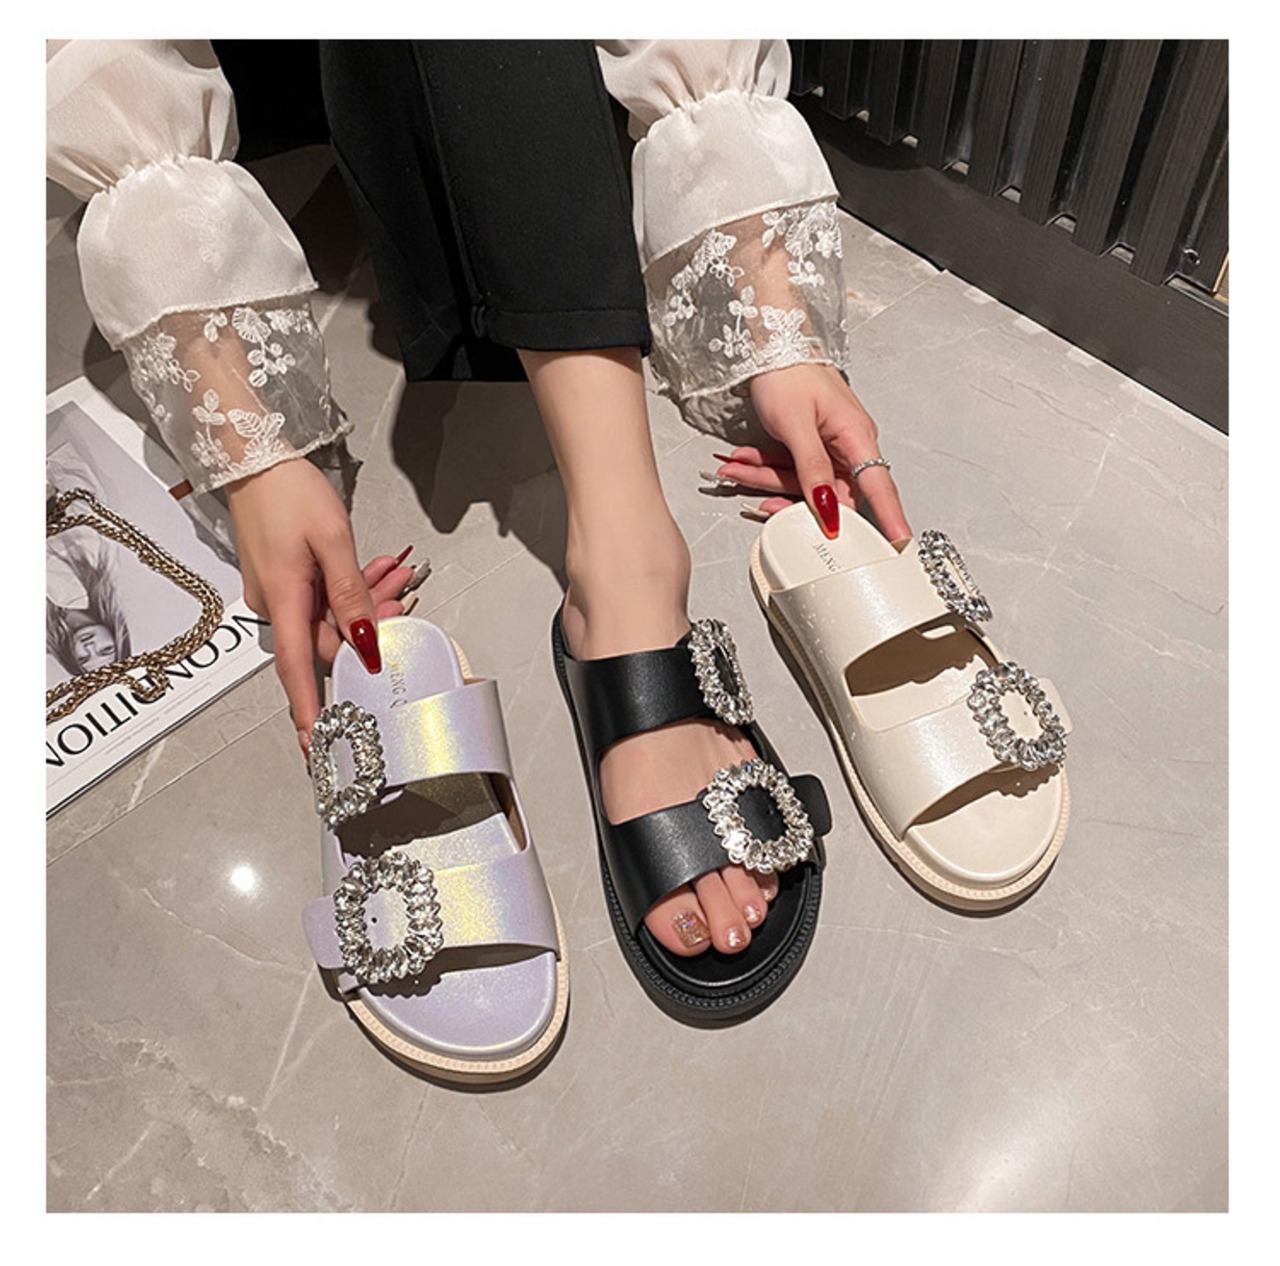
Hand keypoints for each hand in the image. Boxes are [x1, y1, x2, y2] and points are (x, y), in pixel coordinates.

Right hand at [225, 459, 412, 756]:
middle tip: (404, 593)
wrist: (254, 457)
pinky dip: (350, 588)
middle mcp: (275, 603)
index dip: (311, 710)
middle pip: (329, 638)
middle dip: (370, 625)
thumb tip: (364, 640)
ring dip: (365, 601)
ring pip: (331, 615)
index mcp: (283, 599)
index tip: (319, 745)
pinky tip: (374, 568)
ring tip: (395, 572)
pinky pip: (323, 598)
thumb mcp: (333, 540)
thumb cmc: (289, 492)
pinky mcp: (285, 579)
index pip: (297, 670)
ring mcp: (278, 592)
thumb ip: (351, 593)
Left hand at [714, 362, 910, 542]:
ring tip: (736, 468)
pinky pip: (792, 468)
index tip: (899, 544)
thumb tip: (827, 508)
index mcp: (856, 438)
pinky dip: (766, 467)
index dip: (890, 519)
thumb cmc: (789, 373)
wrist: (773, 343)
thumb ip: (811, 469)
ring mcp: (829, 446)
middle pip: (827, 493)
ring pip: (802, 483)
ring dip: (766, 478)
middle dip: (788, 497)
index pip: (879, 488)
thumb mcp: (796, 425)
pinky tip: (744, 461)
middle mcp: (848, 445)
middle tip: (758, 501)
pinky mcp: (810, 445)